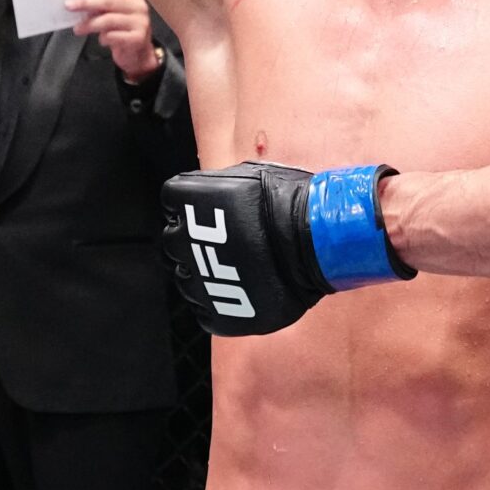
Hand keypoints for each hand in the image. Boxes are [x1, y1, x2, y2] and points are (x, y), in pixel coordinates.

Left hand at [66, 0, 159, 80]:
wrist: (138, 53)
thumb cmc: (121, 27)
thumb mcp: (114, 12)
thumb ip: (101, 3)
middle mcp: (138, 5)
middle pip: (110, 1)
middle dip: (87, 2)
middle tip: (69, 5)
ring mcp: (140, 22)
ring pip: (109, 20)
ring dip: (90, 24)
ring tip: (78, 29)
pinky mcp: (137, 38)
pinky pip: (113, 36)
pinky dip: (103, 38)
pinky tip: (100, 39)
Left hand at [160, 163, 406, 337]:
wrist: (317, 242)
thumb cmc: (291, 201)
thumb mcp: (249, 175)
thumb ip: (219, 186)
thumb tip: (211, 195)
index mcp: (188, 202)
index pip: (172, 203)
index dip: (193, 207)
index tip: (214, 211)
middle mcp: (185, 242)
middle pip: (173, 242)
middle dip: (194, 241)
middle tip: (225, 240)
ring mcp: (200, 281)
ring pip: (185, 280)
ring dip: (204, 273)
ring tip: (236, 267)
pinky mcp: (219, 314)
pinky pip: (204, 312)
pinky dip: (216, 305)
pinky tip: (238, 291)